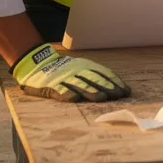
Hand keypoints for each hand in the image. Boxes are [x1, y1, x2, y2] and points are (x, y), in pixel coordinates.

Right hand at [12, 43, 130, 102]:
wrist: (36, 63)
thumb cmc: (64, 69)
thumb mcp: (80, 67)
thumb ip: (95, 75)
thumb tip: (118, 87)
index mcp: (85, 66)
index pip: (103, 73)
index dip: (115, 82)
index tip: (126, 91)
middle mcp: (76, 71)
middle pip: (94, 79)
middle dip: (107, 87)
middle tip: (118, 95)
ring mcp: (63, 78)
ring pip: (79, 85)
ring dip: (90, 91)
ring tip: (101, 97)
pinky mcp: (50, 86)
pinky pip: (59, 90)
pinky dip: (66, 94)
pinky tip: (74, 99)